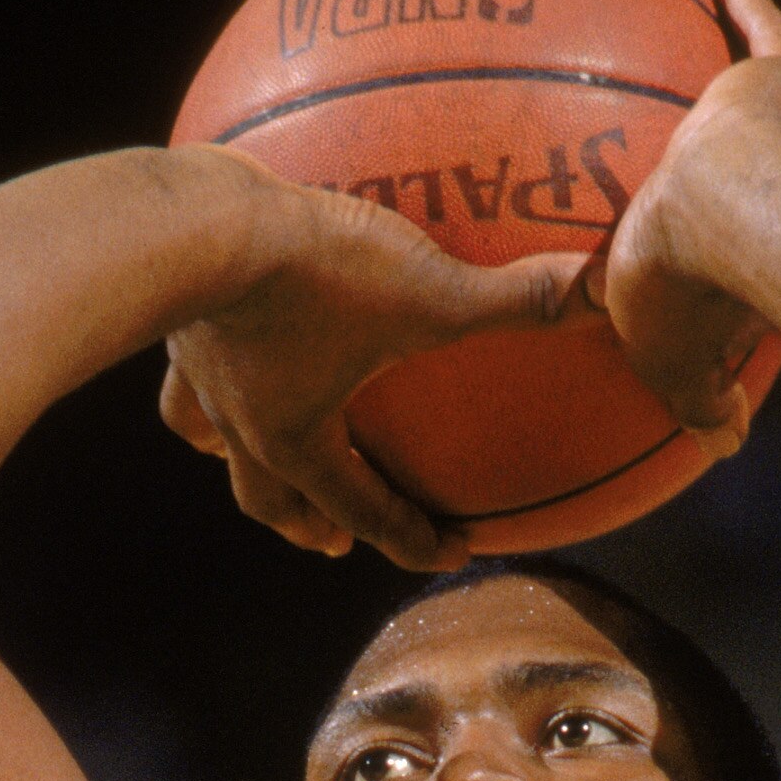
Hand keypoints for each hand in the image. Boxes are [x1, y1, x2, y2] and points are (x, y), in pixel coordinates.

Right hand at [161, 159, 587, 568]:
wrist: (194, 226)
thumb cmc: (309, 271)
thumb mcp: (425, 290)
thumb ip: (516, 299)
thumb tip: (606, 292)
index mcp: (299, 441)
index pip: (364, 509)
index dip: (412, 538)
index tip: (451, 553)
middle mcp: (242, 425)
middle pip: (272, 500)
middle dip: (306, 524)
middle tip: (332, 542)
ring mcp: (199, 376)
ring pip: (210, 440)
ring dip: (238, 459)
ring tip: (248, 456)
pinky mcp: (174, 322)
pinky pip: (182, 367)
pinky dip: (198, 375)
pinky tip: (207, 349)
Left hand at [599, 0, 780, 435]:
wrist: (719, 213)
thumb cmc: (691, 290)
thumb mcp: (672, 359)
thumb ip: (698, 403)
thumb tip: (724, 441)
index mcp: (771, 261)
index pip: (766, 267)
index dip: (755, 282)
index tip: (744, 295)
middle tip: (764, 185)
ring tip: (763, 79)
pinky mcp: (780, 79)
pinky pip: (764, 30)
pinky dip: (747, 2)